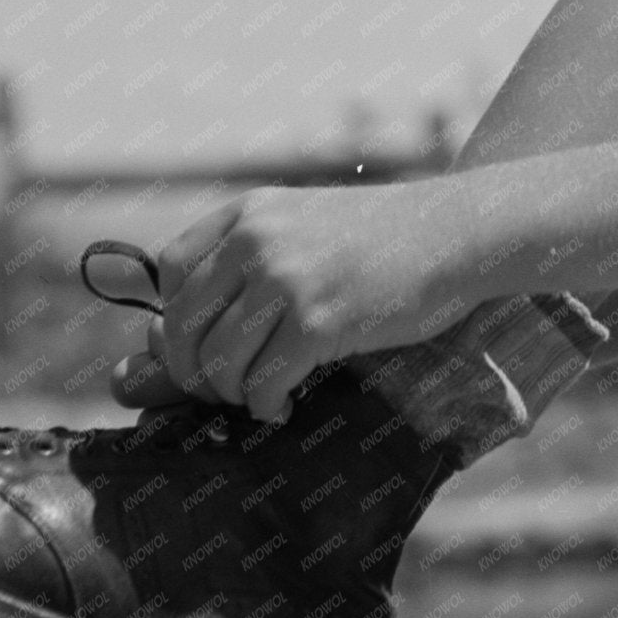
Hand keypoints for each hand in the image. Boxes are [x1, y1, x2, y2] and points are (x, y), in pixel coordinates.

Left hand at [143, 183, 470, 421]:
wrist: (452, 232)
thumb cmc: (379, 237)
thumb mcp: (301, 222)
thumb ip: (244, 260)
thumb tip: (164, 336)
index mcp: (249, 212)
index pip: (171, 270)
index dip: (178, 316)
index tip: (204, 342)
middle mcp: (258, 240)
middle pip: (184, 325)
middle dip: (194, 370)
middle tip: (223, 388)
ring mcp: (286, 280)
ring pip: (219, 362)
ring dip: (232, 393)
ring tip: (260, 394)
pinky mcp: (319, 322)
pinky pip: (263, 384)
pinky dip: (267, 405)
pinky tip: (286, 403)